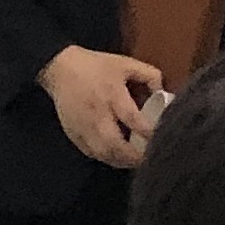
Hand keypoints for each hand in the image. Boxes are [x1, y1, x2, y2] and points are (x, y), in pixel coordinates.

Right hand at [42, 46, 166, 169]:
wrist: (60, 69)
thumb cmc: (95, 66)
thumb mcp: (126, 63)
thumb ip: (149, 75)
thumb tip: (163, 94)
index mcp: (112, 95)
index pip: (133, 120)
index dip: (149, 133)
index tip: (161, 139)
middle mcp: (97, 115)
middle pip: (116, 145)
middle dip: (134, 157)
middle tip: (150, 159)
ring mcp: (83, 128)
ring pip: (103, 154)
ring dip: (121, 161)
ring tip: (135, 161)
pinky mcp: (74, 134)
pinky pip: (92, 153)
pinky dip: (107, 158)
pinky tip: (117, 157)